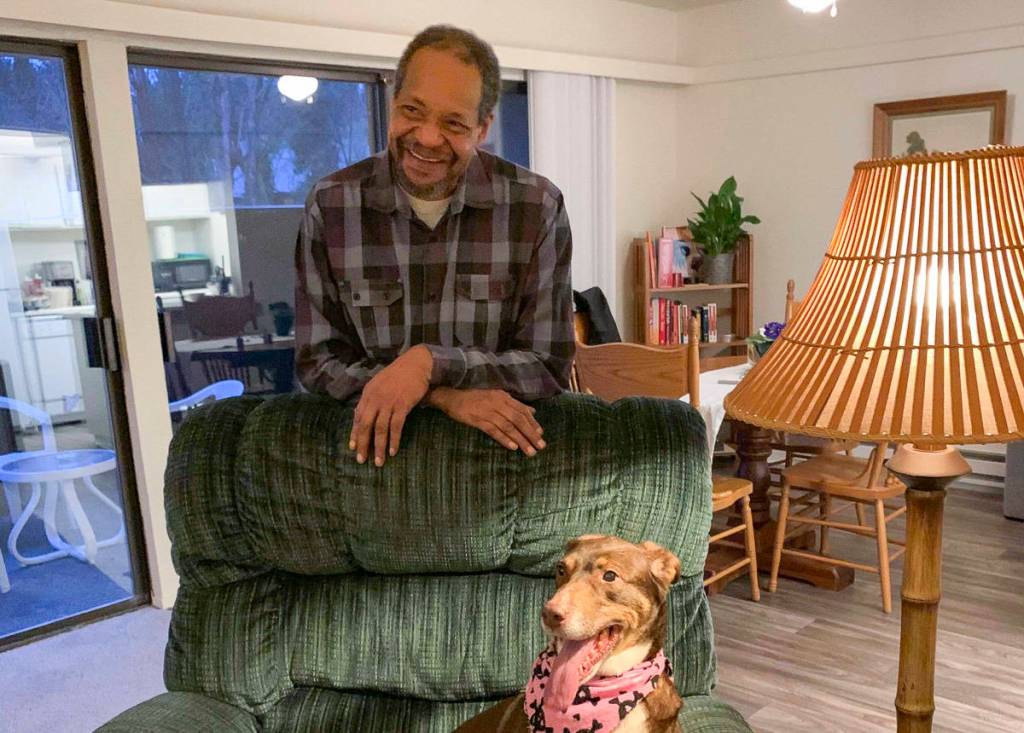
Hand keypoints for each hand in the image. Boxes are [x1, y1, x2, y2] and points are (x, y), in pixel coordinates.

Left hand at [350, 345, 432, 466]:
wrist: (416, 364)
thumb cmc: (399, 374)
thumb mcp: (380, 383)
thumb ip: (371, 398)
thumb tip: (362, 413)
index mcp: (368, 393)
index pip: (357, 417)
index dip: (354, 433)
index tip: (352, 447)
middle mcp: (375, 398)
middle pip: (365, 425)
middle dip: (362, 444)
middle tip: (361, 460)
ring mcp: (388, 402)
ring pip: (380, 429)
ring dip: (378, 447)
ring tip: (379, 462)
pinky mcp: (402, 405)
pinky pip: (396, 426)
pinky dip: (393, 440)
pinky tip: (392, 451)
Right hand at [427, 388, 545, 455]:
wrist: (451, 396)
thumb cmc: (474, 397)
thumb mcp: (496, 396)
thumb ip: (513, 404)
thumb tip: (532, 411)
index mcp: (503, 397)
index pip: (522, 410)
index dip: (532, 423)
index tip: (541, 434)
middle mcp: (498, 403)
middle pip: (518, 420)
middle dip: (531, 434)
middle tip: (540, 446)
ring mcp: (488, 411)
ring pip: (508, 427)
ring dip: (521, 439)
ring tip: (530, 451)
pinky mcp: (477, 420)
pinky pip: (493, 430)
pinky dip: (504, 439)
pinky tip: (512, 447)